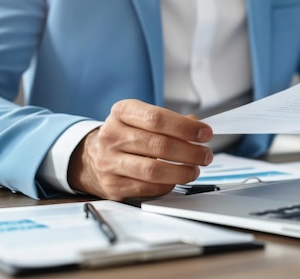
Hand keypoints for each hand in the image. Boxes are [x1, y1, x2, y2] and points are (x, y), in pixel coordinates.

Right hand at [68, 99, 213, 200]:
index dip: (185, 127)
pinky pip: (147, 187)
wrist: (94, 157)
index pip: (156, 118)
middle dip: (190, 152)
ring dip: (182, 171)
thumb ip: (171, 121)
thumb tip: (198, 127)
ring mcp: (109, 162)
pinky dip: (168, 185)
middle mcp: (111, 135)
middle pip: (159, 145)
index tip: (205, 133)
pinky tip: (177, 179)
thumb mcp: (142, 118)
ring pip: (153, 170)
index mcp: (121, 112)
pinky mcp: (112, 185)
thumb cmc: (127, 135)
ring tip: (195, 169)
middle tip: (206, 155)